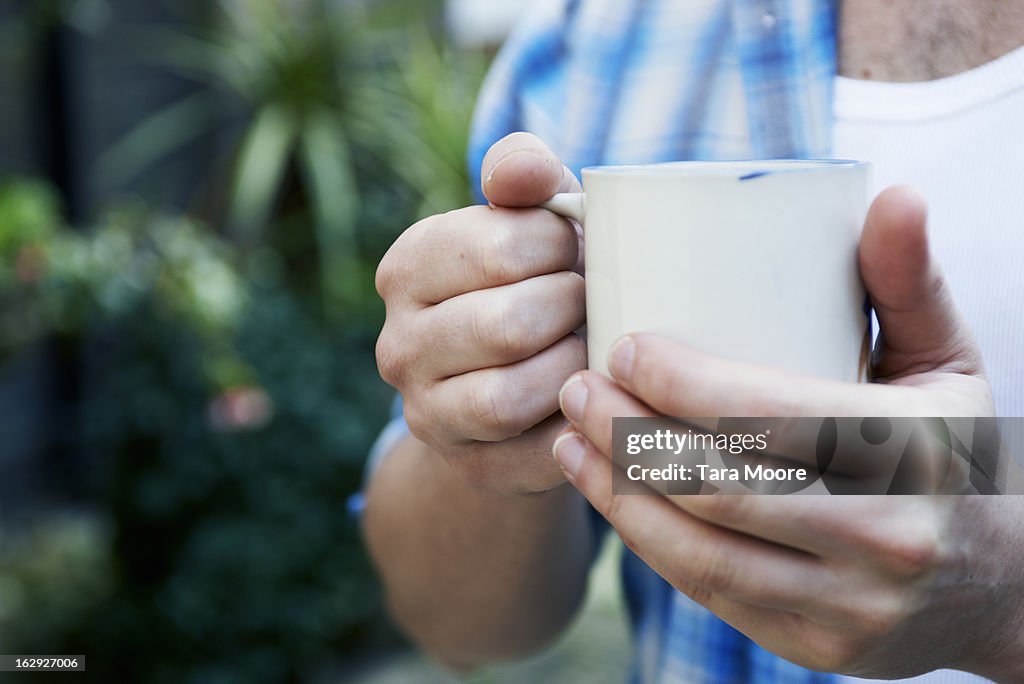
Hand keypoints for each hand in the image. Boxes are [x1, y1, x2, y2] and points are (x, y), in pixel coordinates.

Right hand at [376, 133, 584, 492]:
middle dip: (570, 308)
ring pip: (508, 397)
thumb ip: (524, 172)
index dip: (563, 245)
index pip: (503, 247)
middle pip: (507, 325)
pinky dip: (577, 421)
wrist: (518, 382)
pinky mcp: (471, 465)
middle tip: (589, 300)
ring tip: (589, 344)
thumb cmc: (532, 279)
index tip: (575, 250)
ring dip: (571, 366)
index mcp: (407, 269)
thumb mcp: (528, 216)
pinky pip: (536, 452)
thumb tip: (527, 171)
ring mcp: (427, 413)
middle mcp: (398, 345)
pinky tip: (591, 392)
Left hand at [553, 187, 1023, 677]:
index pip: (773, 415)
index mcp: (916, 452)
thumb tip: (894, 195)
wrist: (999, 582)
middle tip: (577, 388)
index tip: (624, 346)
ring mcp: (850, 606)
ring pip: (701, 548)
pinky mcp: (817, 645)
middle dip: (627, 433)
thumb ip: (909, 282)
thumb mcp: (948, 361)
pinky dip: (647, 540)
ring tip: (569, 439)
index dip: (682, 384)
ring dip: (618, 492)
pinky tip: (608, 495)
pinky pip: (710, 591)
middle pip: (720, 485)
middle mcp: (885, 537)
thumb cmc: (956, 450)